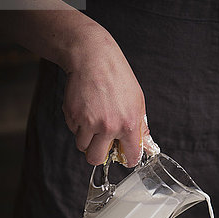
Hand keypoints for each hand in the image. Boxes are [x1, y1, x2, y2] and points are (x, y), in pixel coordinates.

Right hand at [61, 21, 158, 166]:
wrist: (93, 58)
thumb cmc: (116, 76)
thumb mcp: (137, 100)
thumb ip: (140, 125)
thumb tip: (144, 144)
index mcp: (129, 124)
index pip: (131, 156)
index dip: (128, 159)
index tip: (125, 158)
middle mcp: (109, 126)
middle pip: (96, 159)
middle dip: (97, 154)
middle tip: (100, 144)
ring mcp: (89, 122)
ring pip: (82, 146)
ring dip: (85, 137)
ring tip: (92, 120)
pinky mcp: (73, 115)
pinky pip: (73, 130)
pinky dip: (77, 123)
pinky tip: (84, 108)